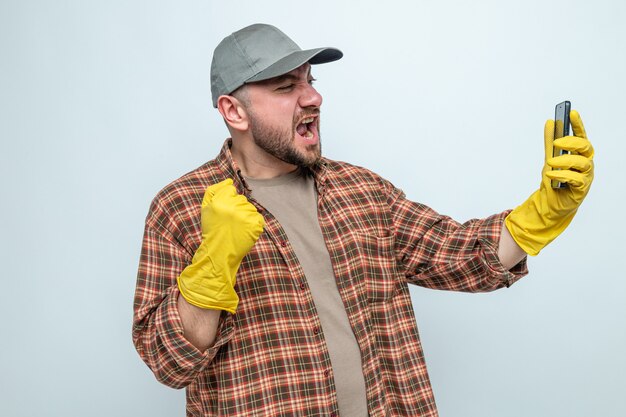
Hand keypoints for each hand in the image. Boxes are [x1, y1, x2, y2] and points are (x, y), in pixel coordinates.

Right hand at [178, 179, 264, 312]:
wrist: (218, 253)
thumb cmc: (211, 230)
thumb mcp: (205, 208)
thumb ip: (214, 190)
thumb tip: (229, 180)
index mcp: (220, 201)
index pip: (230, 189)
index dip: (227, 200)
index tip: (223, 212)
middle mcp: (233, 207)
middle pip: (241, 198)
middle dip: (236, 208)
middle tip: (229, 222)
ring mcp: (246, 216)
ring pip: (250, 207)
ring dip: (245, 216)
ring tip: (236, 228)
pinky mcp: (256, 225)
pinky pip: (258, 217)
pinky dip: (253, 223)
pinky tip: (244, 231)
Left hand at [505, 110, 593, 254]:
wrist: (549, 203)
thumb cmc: (554, 180)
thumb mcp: (549, 158)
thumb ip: (549, 142)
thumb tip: (549, 122)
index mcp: (579, 154)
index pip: (581, 136)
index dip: (578, 124)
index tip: (572, 112)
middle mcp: (585, 163)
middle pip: (585, 147)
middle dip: (571, 142)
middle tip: (557, 142)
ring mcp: (586, 176)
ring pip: (582, 163)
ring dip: (564, 160)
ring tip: (550, 162)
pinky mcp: (582, 188)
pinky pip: (576, 179)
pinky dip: (562, 175)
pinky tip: (551, 174)